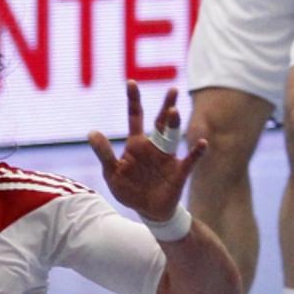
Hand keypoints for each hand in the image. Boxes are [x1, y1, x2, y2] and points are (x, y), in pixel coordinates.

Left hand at [87, 82, 205, 221]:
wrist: (147, 211)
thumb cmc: (129, 189)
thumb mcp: (111, 173)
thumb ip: (103, 153)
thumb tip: (92, 132)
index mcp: (136, 144)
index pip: (135, 117)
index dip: (133, 100)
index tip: (131, 82)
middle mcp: (154, 146)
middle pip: (161, 122)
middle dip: (166, 106)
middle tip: (172, 89)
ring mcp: (168, 158)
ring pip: (173, 136)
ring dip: (174, 124)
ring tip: (174, 112)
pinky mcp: (179, 172)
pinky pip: (190, 160)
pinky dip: (196, 151)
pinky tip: (201, 142)